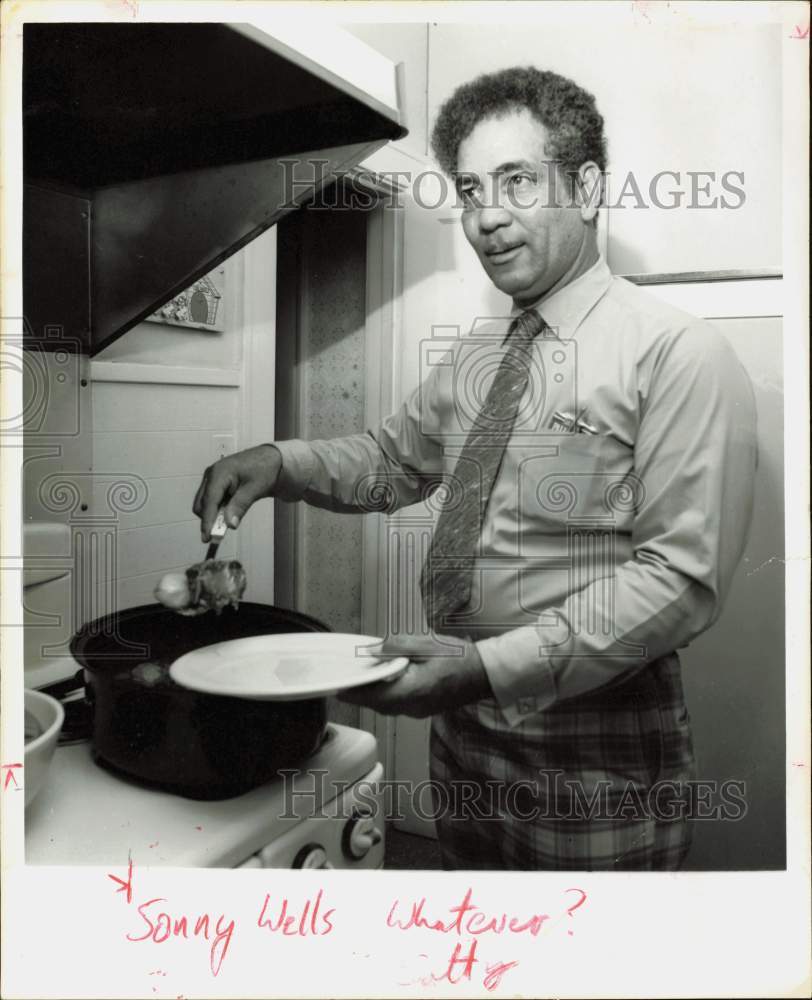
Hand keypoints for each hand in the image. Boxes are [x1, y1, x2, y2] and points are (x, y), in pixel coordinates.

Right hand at [192, 444, 281, 540]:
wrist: (270, 459)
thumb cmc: (264, 469)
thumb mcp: (254, 488)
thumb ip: (240, 506)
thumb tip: (230, 524)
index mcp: (220, 473)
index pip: (209, 501)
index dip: (207, 520)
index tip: (207, 537)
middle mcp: (212, 475)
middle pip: (201, 504)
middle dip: (208, 519)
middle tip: (220, 534)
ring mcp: (212, 478)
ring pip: (204, 503)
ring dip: (213, 515)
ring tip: (229, 520)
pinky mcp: (216, 483)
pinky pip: (211, 500)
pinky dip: (218, 509)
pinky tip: (229, 511)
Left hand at [338, 635, 491, 717]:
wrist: (487, 673)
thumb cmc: (459, 658)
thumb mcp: (425, 644)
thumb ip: (395, 647)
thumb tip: (371, 651)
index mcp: (411, 691)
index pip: (372, 697)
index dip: (353, 692)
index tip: (338, 687)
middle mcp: (413, 707)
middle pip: (378, 704)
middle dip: (363, 692)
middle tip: (350, 678)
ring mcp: (420, 711)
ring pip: (388, 706)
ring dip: (376, 693)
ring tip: (367, 676)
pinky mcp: (425, 709)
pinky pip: (400, 705)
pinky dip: (390, 694)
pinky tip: (389, 679)